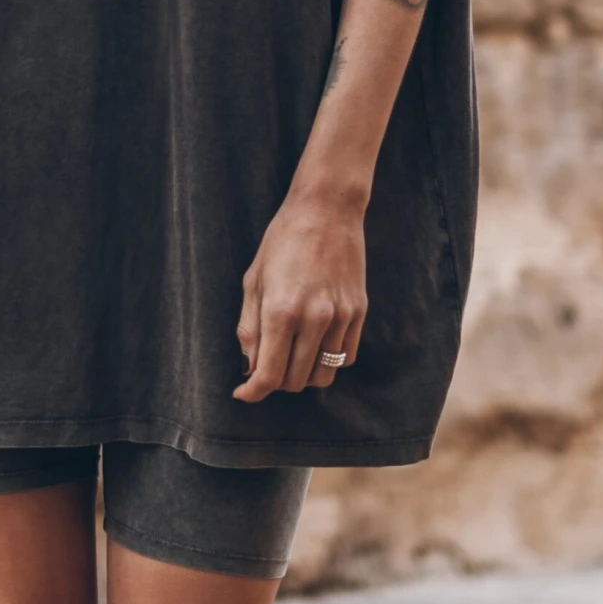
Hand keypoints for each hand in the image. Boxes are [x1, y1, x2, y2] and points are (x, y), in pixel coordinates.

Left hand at [233, 188, 367, 401]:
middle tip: (265, 366)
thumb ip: (249, 327)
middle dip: (275, 382)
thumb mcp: (253, 280)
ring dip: (302, 375)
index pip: (268, 375)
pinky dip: (327, 362)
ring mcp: (340, 317)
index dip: (253, 392)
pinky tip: (314, 345)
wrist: (327, 210)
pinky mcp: (358, 312)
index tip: (244, 394)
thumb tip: (250, 367)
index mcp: (281, 311)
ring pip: (323, 375)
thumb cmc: (282, 241)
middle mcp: (313, 319)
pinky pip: (345, 357)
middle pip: (295, 380)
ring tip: (290, 357)